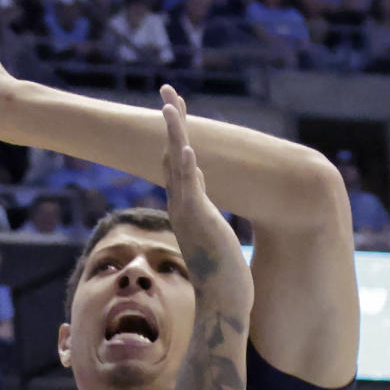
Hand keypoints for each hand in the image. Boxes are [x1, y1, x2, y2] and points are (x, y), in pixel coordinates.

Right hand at [160, 84, 252, 314]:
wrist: (222, 301)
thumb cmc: (221, 271)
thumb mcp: (213, 227)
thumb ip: (203, 204)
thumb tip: (201, 179)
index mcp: (186, 206)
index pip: (178, 160)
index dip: (176, 131)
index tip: (174, 107)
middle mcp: (182, 206)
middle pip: (173, 153)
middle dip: (171, 121)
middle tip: (167, 89)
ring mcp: (189, 213)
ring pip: (178, 165)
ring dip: (174, 134)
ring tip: (170, 106)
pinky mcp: (201, 223)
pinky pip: (191, 190)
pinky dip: (187, 169)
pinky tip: (186, 148)